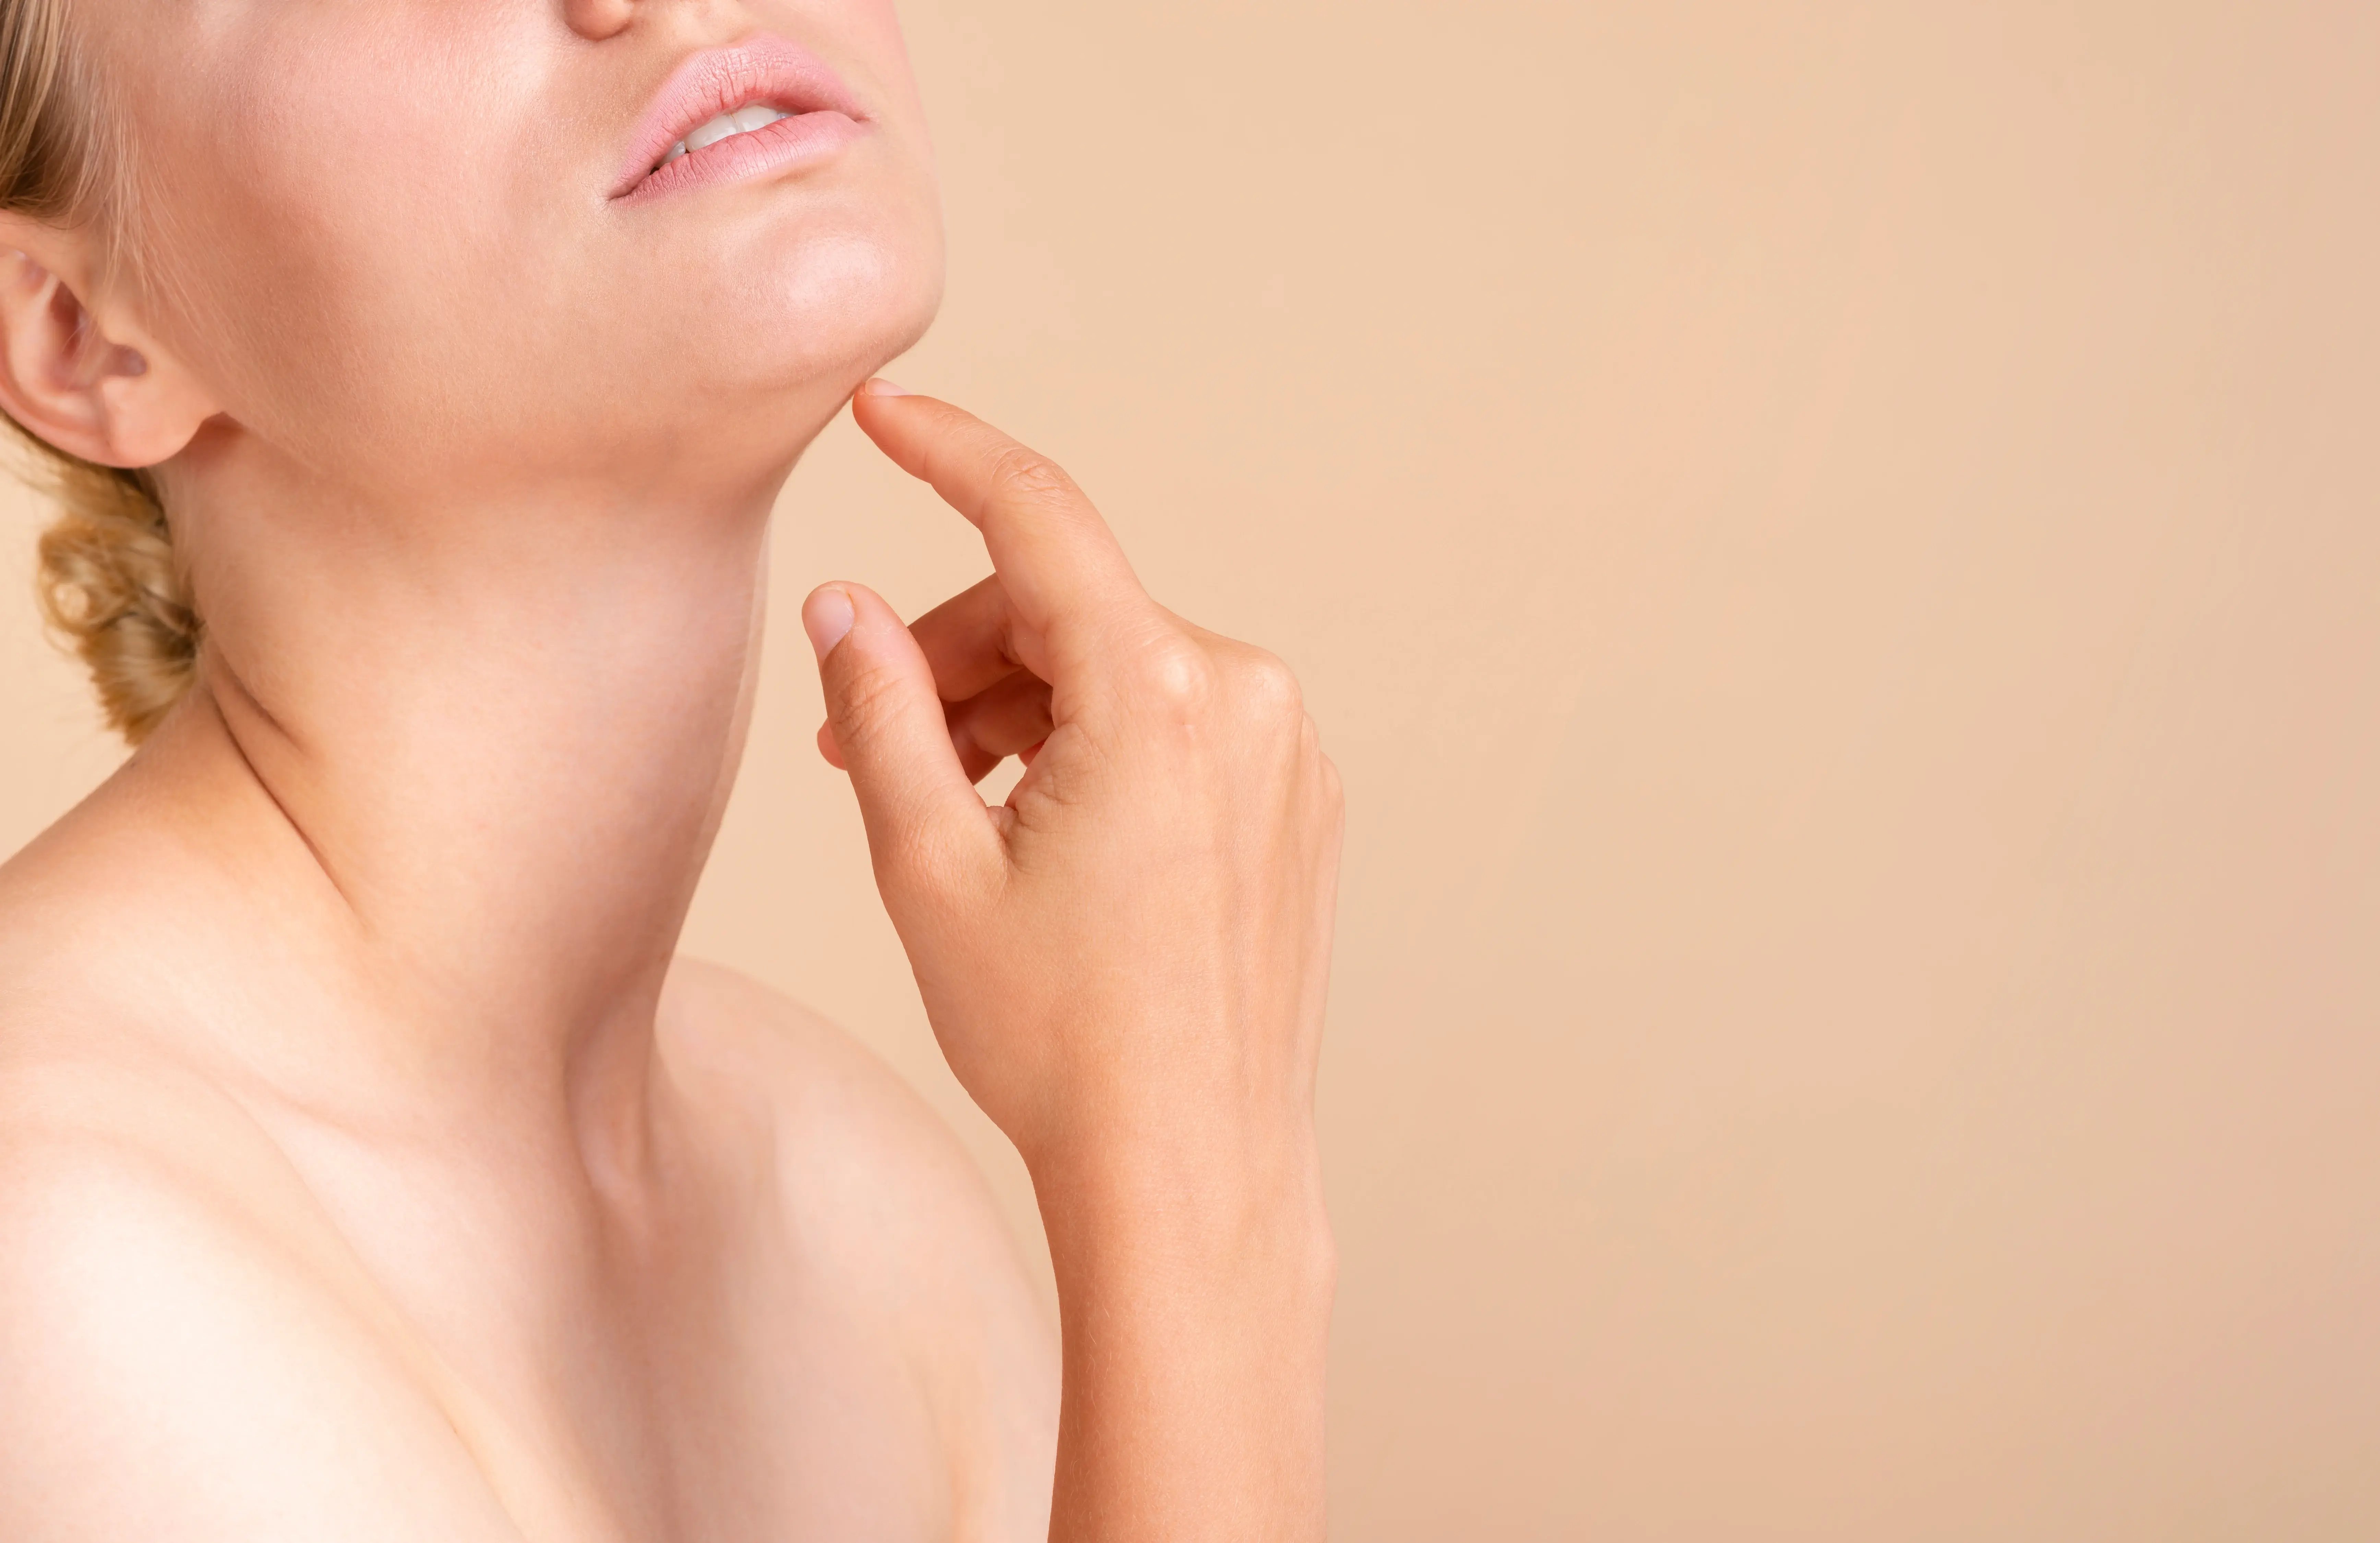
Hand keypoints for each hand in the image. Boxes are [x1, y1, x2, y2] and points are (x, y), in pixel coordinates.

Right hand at [803, 388, 1341, 1183]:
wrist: (1190, 1169)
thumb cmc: (1058, 1037)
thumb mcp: (930, 862)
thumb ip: (882, 709)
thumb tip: (847, 607)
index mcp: (1160, 693)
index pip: (1036, 516)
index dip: (948, 448)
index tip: (881, 406)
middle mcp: (1246, 698)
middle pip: (1067, 610)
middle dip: (957, 656)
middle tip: (862, 739)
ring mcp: (1286, 752)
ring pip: (1118, 671)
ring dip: (1019, 709)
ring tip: (942, 806)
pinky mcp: (1297, 803)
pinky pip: (1175, 727)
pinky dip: (1093, 747)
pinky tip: (1035, 830)